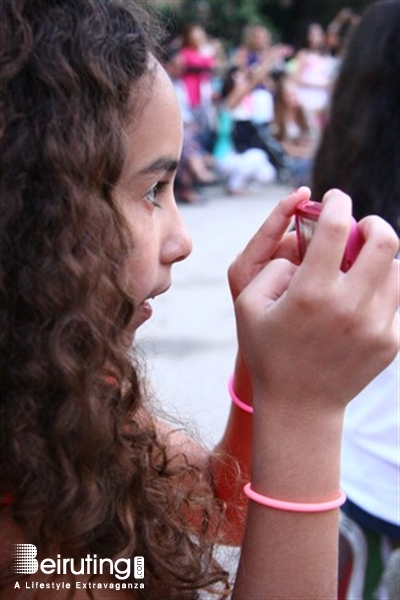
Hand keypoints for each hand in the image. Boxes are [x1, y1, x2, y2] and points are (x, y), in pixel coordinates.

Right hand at [234, 189, 398, 411]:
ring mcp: (375, 325)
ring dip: (380, 256)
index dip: (337, 203)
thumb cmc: (268, 353)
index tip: (335, 197)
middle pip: (384, 240)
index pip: (337, 227)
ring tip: (359, 265)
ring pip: (397, 268)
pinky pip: (396, 299)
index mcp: (311, 293)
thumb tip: (302, 248)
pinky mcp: (390, 341)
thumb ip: (272, 266)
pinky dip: (382, 288)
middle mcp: (349, 306)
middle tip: (359, 226)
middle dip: (372, 222)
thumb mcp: (248, 306)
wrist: (300, 407)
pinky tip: (361, 298)